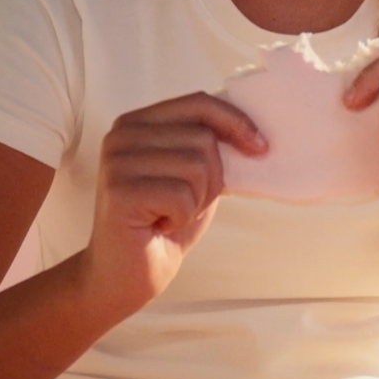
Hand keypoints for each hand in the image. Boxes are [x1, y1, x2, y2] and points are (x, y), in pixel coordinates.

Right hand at [82, 93, 266, 318]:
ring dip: (196, 201)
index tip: (260, 147)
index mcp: (137, 122)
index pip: (198, 102)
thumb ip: (209, 149)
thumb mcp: (193, 178)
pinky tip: (159, 226)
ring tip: (170, 215)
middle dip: (212, 179)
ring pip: (196, 166)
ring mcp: (117, 161)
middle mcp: (122, 134)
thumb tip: (254, 133)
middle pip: (203, 138)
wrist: (124, 276)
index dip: (235, 121)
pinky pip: (181, 196)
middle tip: (186, 205)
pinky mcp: (119, 191)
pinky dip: (182, 218)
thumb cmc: (162, 225)